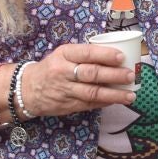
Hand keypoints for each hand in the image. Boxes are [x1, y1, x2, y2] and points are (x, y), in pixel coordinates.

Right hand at [21, 43, 139, 118]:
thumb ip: (85, 54)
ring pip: (92, 92)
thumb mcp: (63, 54)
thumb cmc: (52, 67)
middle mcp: (63, 72)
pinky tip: (117, 101)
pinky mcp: (66, 105)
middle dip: (114, 75)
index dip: (105, 55)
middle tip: (131, 75)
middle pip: (92, 73)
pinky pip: (89, 104)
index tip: (122, 57)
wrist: (26, 89)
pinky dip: (105, 102)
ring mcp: (65, 90)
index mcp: (64, 54)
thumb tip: (118, 55)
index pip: (87, 53)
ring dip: (114, 94)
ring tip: (130, 95)